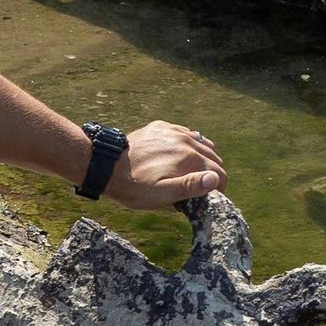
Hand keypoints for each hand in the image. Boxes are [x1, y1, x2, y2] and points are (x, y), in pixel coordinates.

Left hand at [109, 121, 225, 207]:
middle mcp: (185, 140)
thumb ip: (190, 186)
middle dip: (212, 173)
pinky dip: (189, 145)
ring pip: (202, 142)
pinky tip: (178, 156)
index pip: (218, 173)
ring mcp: (173, 131)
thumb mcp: (162, 194)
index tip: (209, 198)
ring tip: (192, 172)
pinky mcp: (161, 127)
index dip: (219, 188)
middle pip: (214, 156)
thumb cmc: (135, 186)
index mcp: (189, 158)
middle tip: (200, 188)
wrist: (106, 166)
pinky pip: (185, 133)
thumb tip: (214, 179)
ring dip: (203, 158)